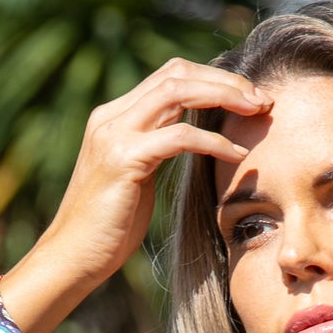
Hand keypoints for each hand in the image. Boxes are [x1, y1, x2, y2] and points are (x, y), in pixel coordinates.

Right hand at [0, 60, 268, 332]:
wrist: (71, 258)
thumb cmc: (107, 230)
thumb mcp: (136, 179)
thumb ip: (157, 149)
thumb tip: (191, 139)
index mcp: (114, 116)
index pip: (170, 75)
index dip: (212, 78)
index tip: (246, 96)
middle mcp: (112, 116)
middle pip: (177, 73)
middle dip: (225, 81)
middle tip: (262, 99)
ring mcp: (115, 135)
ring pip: (179, 92)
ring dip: (224, 96)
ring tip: (257, 113)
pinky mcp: (124, 160)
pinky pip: (179, 137)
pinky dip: (212, 140)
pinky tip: (236, 153)